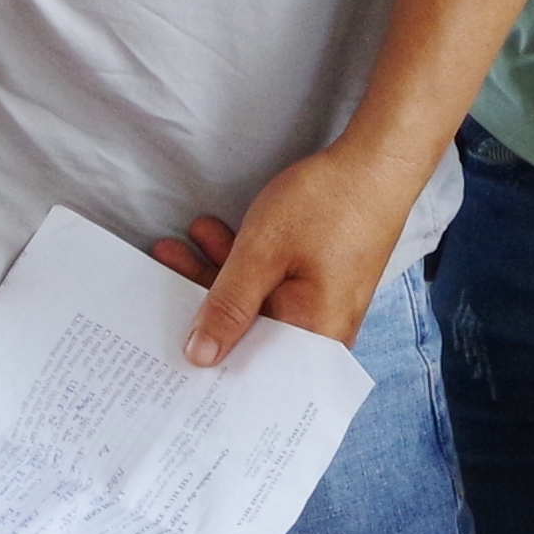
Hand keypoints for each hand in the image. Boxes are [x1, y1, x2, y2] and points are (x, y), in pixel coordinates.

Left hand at [153, 134, 427, 363]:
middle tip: (157, 285)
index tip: (162, 348)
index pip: (250, 370)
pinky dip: (239, 262)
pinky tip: (210, 235)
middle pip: (248, 334)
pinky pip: (269, 283)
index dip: (206, 361)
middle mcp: (319, 333)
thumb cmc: (326, 208)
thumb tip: (198, 357)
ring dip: (214, 274)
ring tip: (174, 246)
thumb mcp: (263, 254)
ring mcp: (318, 306)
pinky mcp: (316, 282)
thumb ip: (228, 306)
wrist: (377, 163)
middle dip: (199, 305)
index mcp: (313, 339)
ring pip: (254, 303)